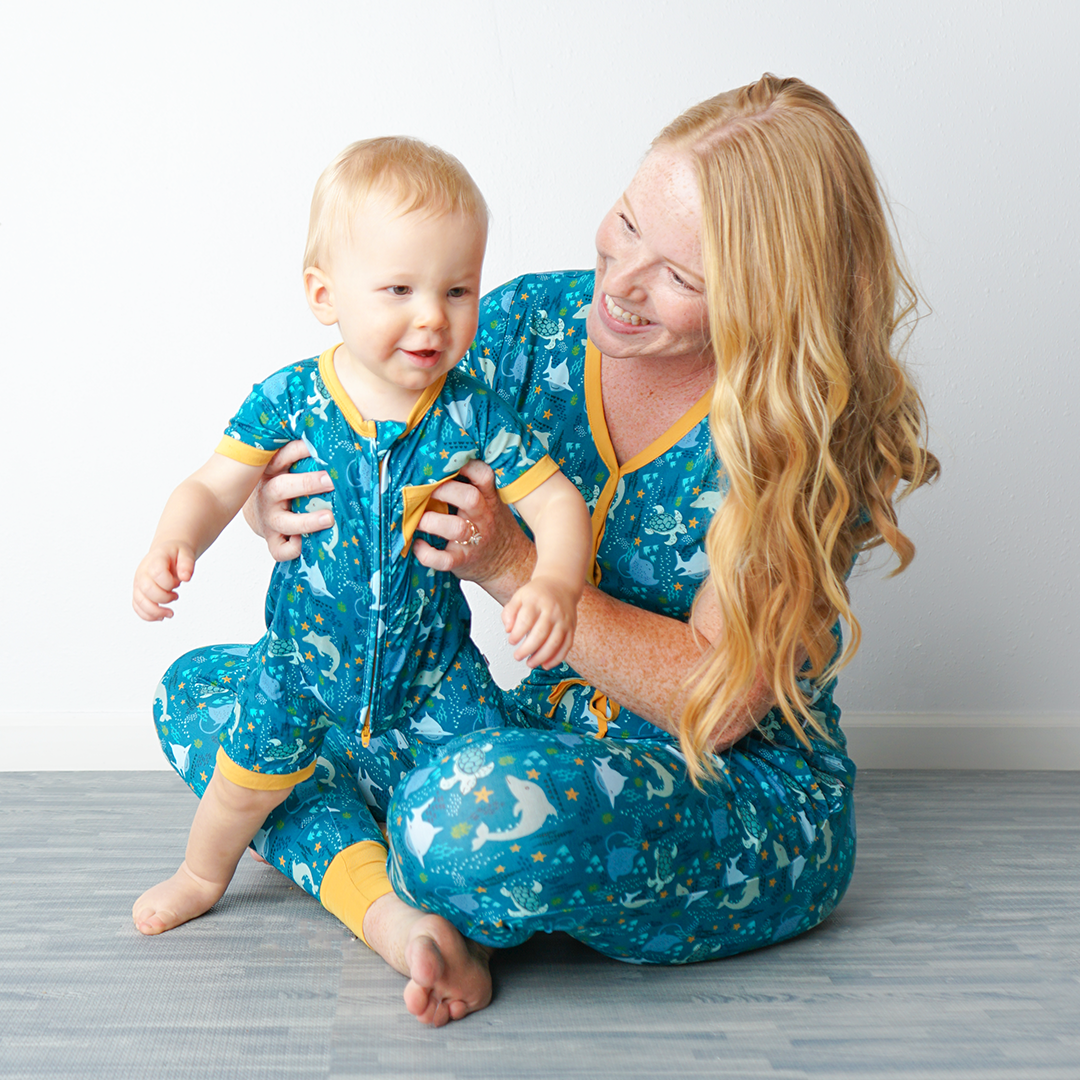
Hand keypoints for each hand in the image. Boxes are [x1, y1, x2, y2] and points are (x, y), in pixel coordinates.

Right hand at [133, 542, 194, 620]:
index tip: (178, 582)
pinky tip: (160, 616)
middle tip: (175, 596)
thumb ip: (187, 563)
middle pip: (147, 590)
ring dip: (156, 611)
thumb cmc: (175, 553)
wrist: (166, 552)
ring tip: (170, 613)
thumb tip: (186, 577)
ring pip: (139, 601)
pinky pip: (137, 606)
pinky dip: (148, 615)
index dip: (170, 582)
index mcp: (154, 560)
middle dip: (164, 598)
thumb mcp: (186, 553)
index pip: (157, 573)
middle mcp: (143, 572)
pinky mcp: (138, 592)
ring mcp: (139, 583)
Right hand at [241, 440, 334, 560]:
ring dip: (307, 521)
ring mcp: (270, 519)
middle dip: (307, 484)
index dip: (298, 450)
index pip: (282, 456)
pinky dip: (293, 549)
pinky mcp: (272, 539)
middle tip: (331, 480)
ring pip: (284, 522)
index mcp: (271, 471)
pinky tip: (307, 544)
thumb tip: (332, 432)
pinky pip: (280, 549)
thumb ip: (302, 452)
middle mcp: (268, 493)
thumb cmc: (281, 483)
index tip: (318, 446)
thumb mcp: (285, 464)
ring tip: (328, 518)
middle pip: (281, 488)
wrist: (258, 511)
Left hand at [411, 459, 532, 595]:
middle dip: (443, 490)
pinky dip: (426, 553)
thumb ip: (474, 486)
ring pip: (456, 528)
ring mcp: (473, 541)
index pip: (484, 476)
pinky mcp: (462, 561)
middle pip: (469, 498)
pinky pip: (443, 560)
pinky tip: (417, 544)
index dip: (466, 466)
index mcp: (490, 500)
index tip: (446, 463)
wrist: (508, 563)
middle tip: (424, 490)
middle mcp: (483, 519)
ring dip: (431, 521)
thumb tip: (440, 463)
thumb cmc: (491, 527)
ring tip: (416, 519)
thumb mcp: (491, 503)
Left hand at [501, 574, 578, 669]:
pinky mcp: (571, 628)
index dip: (517, 634)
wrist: (561, 585)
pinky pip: (566, 646)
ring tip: (530, 663)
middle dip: (527, 649)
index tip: (512, 641)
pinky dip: (557, 658)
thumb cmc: (538, 593)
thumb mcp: (519, 596)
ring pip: (554, 642)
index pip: (526, 620)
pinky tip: (546, 664)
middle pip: (540, 633)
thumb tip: (508, 629)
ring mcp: (563, 620)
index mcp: (536, 601)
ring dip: (541, 657)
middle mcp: (552, 610)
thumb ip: (509, 612)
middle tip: (518, 656)